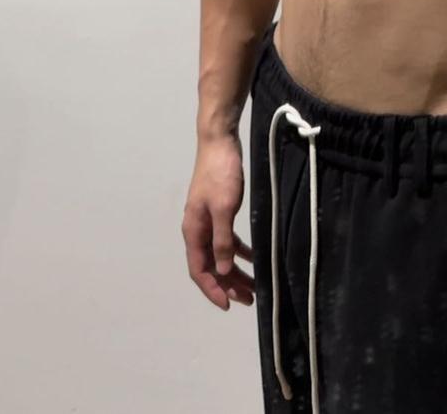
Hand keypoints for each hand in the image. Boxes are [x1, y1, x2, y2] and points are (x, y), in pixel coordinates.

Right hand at [182, 137, 254, 311]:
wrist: (219, 141)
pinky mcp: (218, 211)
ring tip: (253, 286)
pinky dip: (238, 250)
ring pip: (220, 254)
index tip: (229, 305)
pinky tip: (253, 257)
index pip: (199, 270)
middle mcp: (197, 229)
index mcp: (193, 231)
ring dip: (234, 271)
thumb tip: (221, 270)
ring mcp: (207, 220)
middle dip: (228, 285)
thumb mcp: (224, 209)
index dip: (212, 290)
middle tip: (249, 299)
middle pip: (211, 266)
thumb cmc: (220, 174)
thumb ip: (222, 240)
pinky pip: (227, 239)